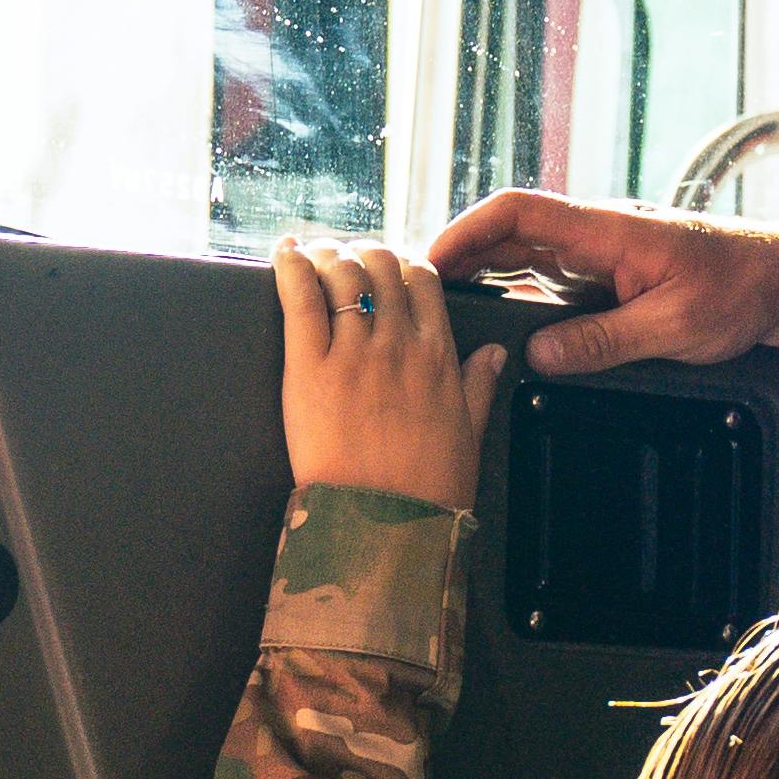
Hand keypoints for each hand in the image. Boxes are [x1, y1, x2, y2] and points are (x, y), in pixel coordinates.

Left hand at [274, 240, 506, 510]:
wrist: (385, 526)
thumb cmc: (427, 490)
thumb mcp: (469, 432)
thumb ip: (480, 384)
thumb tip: (494, 353)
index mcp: (439, 356)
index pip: (423, 280)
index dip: (402, 261)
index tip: (388, 265)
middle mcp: (399, 344)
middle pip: (381, 266)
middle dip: (362, 252)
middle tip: (346, 258)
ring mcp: (354, 352)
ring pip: (342, 274)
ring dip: (326, 255)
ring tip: (313, 256)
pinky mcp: (310, 368)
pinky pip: (300, 298)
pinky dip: (291, 267)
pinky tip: (285, 254)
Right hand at [417, 185, 778, 377]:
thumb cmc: (743, 290)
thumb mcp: (677, 327)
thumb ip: (606, 341)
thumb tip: (539, 356)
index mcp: (608, 229)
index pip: (518, 212)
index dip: (465, 231)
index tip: (429, 264)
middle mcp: (595, 234)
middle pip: (507, 234)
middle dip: (459, 261)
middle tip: (417, 300)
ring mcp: (599, 254)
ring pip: (523, 259)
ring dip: (483, 281)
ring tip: (442, 317)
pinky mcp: (608, 276)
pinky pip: (549, 283)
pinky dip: (517, 301)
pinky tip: (499, 330)